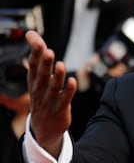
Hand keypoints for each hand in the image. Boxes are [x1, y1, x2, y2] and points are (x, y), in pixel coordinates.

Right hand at [25, 31, 76, 157]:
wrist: (44, 128)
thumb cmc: (42, 96)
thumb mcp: (38, 77)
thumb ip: (39, 56)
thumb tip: (32, 34)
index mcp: (34, 80)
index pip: (33, 64)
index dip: (34, 51)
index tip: (34, 38)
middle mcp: (40, 89)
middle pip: (42, 74)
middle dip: (44, 63)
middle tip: (47, 51)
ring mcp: (50, 99)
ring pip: (53, 86)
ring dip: (57, 76)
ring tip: (60, 64)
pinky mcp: (60, 108)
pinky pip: (65, 99)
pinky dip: (68, 90)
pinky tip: (72, 81)